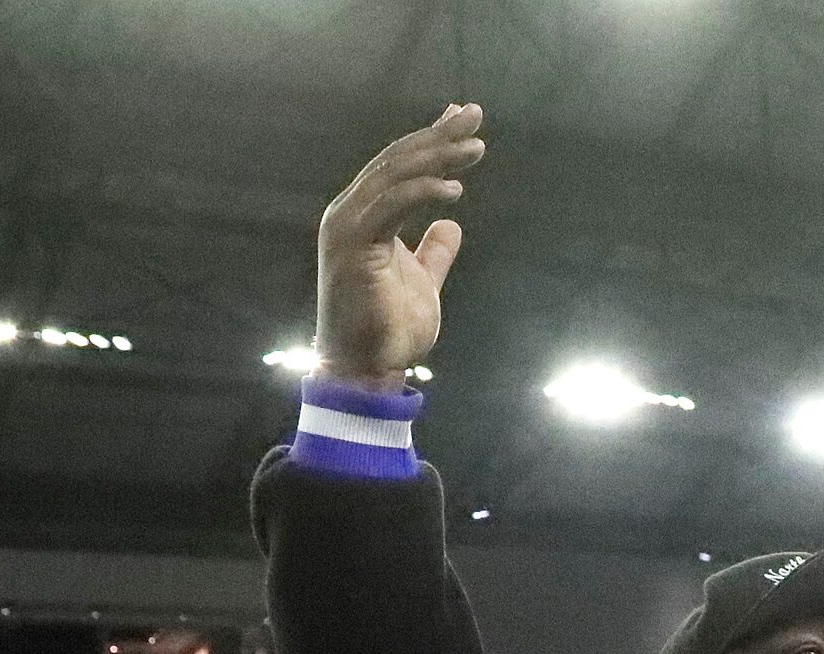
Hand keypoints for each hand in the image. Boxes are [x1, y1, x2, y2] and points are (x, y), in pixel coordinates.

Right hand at [316, 104, 487, 391]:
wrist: (366, 370)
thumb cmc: (390, 331)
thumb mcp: (423, 283)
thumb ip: (433, 253)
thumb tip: (451, 226)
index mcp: (366, 217)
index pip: (400, 168)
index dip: (433, 141)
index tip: (463, 120)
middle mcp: (351, 213)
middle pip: (398, 161)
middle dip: (439, 136)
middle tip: (474, 114)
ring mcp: (348, 226)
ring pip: (395, 176)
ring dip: (437, 158)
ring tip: (475, 148)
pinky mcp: (352, 244)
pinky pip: (391, 205)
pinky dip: (422, 193)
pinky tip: (454, 191)